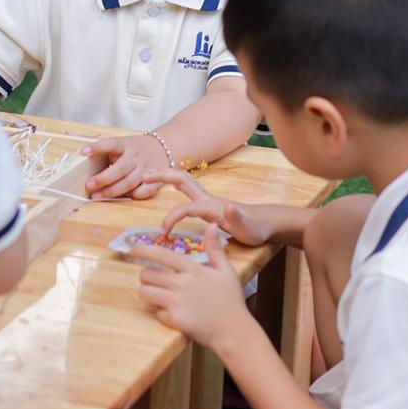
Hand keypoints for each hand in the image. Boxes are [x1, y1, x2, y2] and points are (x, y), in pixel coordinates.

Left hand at [81, 134, 171, 198]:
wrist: (162, 147)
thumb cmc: (131, 150)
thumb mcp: (118, 143)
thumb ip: (99, 147)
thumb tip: (69, 140)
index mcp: (124, 145)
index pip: (110, 144)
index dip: (97, 147)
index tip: (83, 152)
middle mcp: (134, 156)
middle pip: (120, 168)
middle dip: (103, 178)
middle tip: (89, 185)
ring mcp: (145, 168)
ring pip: (130, 182)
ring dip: (113, 191)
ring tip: (97, 196)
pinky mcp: (154, 179)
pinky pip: (145, 191)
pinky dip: (135, 195)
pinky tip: (124, 196)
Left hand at [137, 230, 253, 350]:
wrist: (234, 331)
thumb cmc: (230, 301)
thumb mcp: (226, 271)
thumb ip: (215, 249)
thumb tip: (211, 226)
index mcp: (194, 270)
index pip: (162, 255)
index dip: (144, 250)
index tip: (133, 249)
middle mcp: (182, 284)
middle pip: (147, 274)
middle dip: (147, 276)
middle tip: (154, 280)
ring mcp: (177, 302)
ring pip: (145, 293)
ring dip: (148, 293)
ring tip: (158, 295)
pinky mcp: (174, 320)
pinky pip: (156, 312)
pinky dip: (160, 312)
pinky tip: (172, 313)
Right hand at [145, 169, 273, 245]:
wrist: (265, 223)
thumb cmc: (255, 228)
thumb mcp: (248, 228)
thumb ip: (237, 218)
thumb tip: (227, 206)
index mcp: (213, 206)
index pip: (186, 207)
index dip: (172, 217)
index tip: (164, 232)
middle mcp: (207, 199)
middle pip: (182, 180)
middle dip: (162, 176)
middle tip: (142, 176)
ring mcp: (206, 200)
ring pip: (182, 182)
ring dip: (165, 177)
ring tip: (146, 177)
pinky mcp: (206, 205)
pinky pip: (184, 192)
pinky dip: (171, 185)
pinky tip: (164, 188)